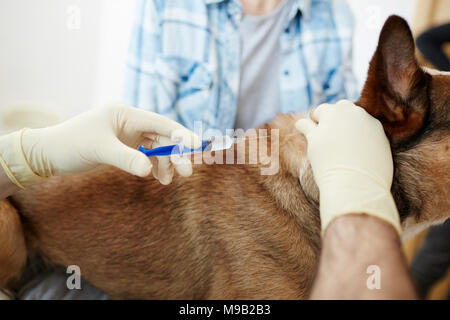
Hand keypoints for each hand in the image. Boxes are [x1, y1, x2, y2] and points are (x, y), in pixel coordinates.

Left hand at [0, 105, 200, 187]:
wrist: (50, 154)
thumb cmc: (71, 144)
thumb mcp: (99, 150)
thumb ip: (127, 159)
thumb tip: (151, 171)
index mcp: (126, 114)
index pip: (160, 123)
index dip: (181, 134)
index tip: (197, 147)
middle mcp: (131, 122)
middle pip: (163, 137)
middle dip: (176, 154)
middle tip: (187, 172)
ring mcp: (129, 135)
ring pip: (158, 148)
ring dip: (167, 163)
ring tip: (169, 181)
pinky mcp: (125, 148)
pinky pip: (148, 156)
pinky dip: (155, 167)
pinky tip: (159, 179)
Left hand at [295, 100, 400, 234]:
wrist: (358, 186)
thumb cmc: (372, 179)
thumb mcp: (381, 155)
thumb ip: (373, 143)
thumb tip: (362, 143)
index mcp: (372, 122)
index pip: (357, 114)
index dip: (350, 123)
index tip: (346, 131)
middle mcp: (353, 116)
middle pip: (341, 107)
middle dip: (336, 116)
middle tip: (331, 128)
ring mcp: (333, 123)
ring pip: (322, 111)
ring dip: (318, 118)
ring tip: (314, 125)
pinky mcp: (315, 135)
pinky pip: (304, 124)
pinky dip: (302, 126)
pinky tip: (300, 128)